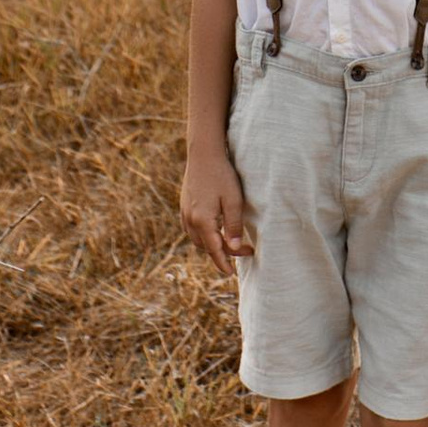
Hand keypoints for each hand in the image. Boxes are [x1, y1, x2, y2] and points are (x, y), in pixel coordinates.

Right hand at [180, 148, 251, 276]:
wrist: (203, 153)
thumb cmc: (222, 175)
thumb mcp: (233, 200)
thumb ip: (233, 225)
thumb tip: (234, 248)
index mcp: (203, 221)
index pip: (214, 250)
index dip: (224, 263)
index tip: (232, 273)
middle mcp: (190, 220)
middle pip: (206, 246)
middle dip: (222, 253)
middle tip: (244, 250)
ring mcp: (185, 212)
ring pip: (197, 239)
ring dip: (211, 245)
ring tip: (228, 244)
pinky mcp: (184, 205)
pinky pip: (191, 229)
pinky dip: (203, 235)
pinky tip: (212, 231)